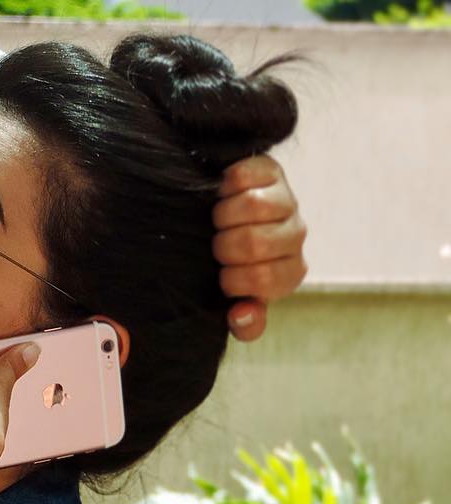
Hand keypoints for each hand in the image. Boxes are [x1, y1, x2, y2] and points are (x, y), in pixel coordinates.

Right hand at [214, 154, 307, 341]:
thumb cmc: (232, 271)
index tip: (224, 274)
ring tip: (220, 223)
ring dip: (222, 217)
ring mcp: (286, 200)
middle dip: (223, 247)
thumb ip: (244, 322)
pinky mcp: (270, 171)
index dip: (232, 279)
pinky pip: (242, 176)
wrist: (227, 227)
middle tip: (218, 246)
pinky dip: (224, 187)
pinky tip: (222, 197)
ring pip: (250, 206)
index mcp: (290, 273)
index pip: (262, 279)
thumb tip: (241, 314)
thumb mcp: (237, 302)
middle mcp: (295, 236)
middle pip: (253, 242)